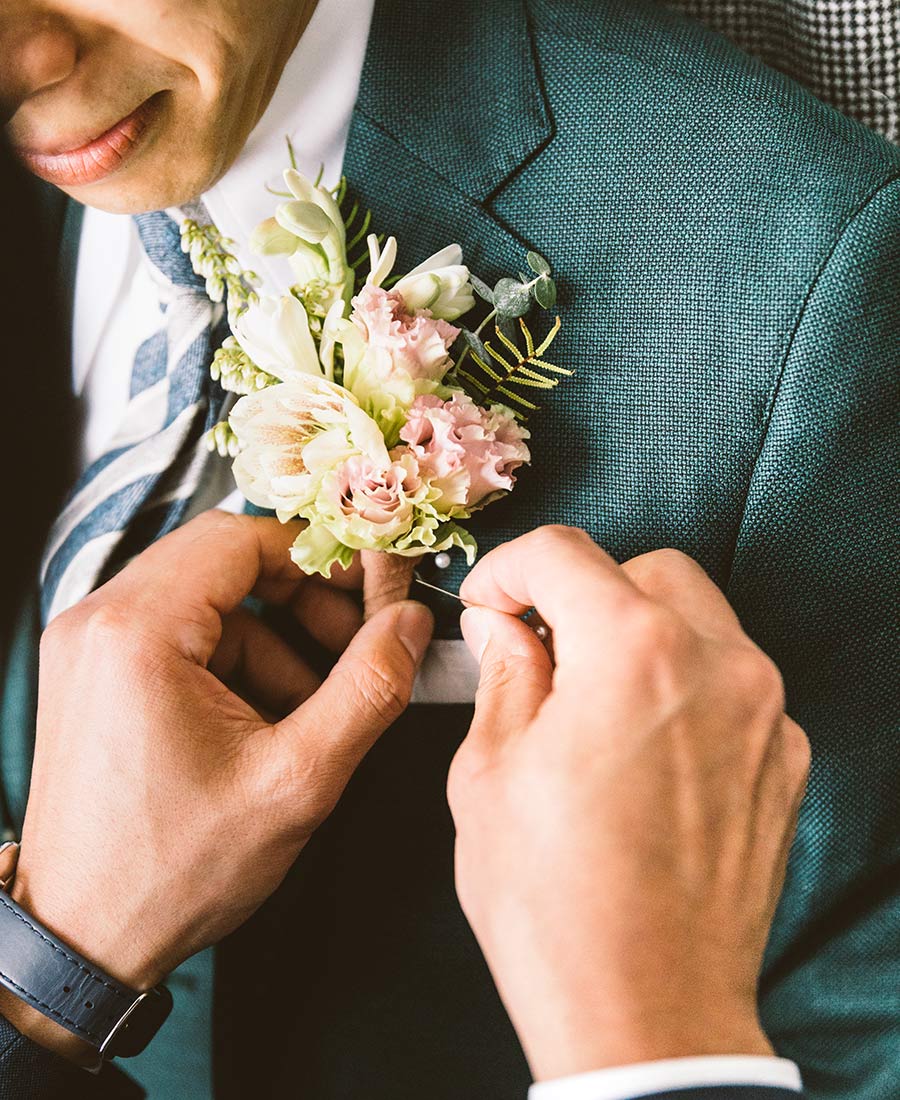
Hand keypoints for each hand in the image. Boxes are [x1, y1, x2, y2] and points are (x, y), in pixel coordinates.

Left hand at [1, 512, 432, 1061]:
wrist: (83, 937)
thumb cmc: (175, 868)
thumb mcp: (298, 779)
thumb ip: (368, 689)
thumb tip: (410, 625)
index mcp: (136, 631)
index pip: (239, 536)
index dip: (315, 556)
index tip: (365, 590)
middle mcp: (97, 622)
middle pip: (219, 561)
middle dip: (298, 598)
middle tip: (351, 646)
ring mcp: (87, 647)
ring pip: (204, 601)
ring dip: (270, 637)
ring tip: (314, 704)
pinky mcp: (91, 675)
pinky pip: (178, 636)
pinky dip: (232, 663)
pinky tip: (266, 721)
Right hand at [449, 527, 809, 1080]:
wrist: (647, 1014)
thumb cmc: (554, 904)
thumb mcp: (490, 775)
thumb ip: (503, 674)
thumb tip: (501, 626)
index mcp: (633, 654)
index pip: (565, 554)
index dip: (509, 568)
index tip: (489, 603)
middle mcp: (718, 665)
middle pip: (647, 572)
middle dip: (584, 592)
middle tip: (538, 646)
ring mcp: (765, 713)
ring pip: (700, 619)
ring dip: (638, 633)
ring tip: (588, 698)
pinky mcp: (784, 760)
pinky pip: (732, 682)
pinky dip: (683, 684)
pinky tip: (641, 746)